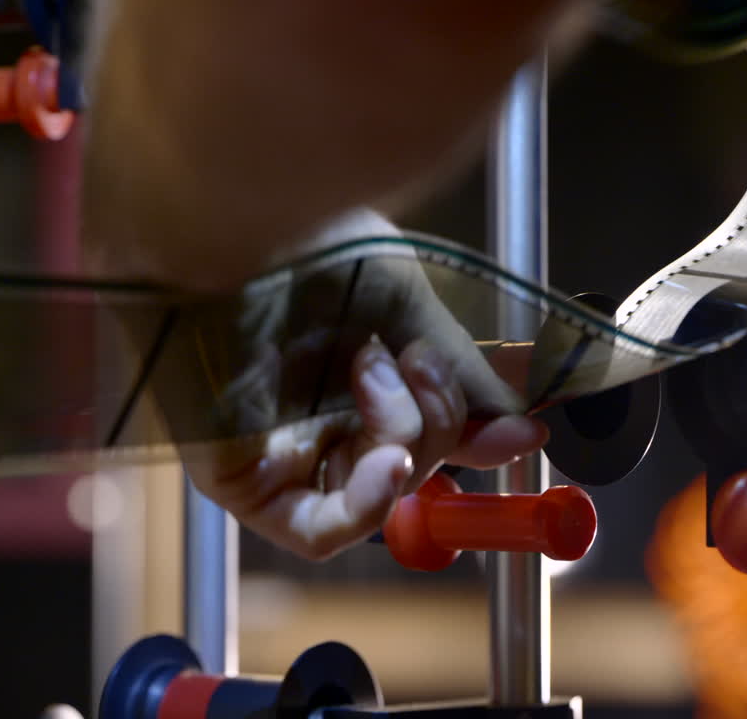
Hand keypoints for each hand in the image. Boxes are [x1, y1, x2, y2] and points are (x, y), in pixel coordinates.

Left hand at [148, 211, 547, 559]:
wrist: (221, 215)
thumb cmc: (299, 238)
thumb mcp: (400, 299)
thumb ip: (455, 365)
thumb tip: (517, 424)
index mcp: (351, 363)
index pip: (423, 423)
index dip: (476, 432)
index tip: (525, 424)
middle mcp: (316, 410)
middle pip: (407, 461)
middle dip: (443, 420)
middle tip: (423, 360)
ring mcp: (278, 446)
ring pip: (372, 497)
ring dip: (406, 441)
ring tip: (376, 368)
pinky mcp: (238, 476)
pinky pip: (314, 530)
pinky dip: (367, 506)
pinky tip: (390, 461)